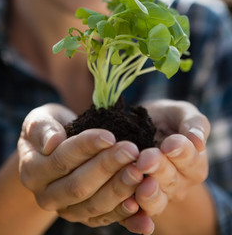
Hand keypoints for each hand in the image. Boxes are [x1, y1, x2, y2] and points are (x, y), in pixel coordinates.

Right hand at [18, 104, 142, 227]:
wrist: (55, 149)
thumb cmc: (51, 129)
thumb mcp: (40, 120)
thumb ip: (41, 128)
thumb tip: (52, 142)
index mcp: (33, 171)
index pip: (62, 160)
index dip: (86, 147)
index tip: (110, 136)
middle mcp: (47, 196)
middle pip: (79, 185)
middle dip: (107, 167)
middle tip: (131, 151)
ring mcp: (68, 210)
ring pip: (94, 206)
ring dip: (119, 190)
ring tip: (140, 172)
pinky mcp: (87, 218)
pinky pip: (107, 220)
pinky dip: (127, 219)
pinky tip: (144, 214)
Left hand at [120, 100, 209, 233]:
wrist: (142, 127)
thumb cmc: (167, 119)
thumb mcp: (182, 113)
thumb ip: (193, 124)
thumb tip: (198, 141)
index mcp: (194, 163)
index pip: (190, 160)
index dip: (180, 153)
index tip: (169, 144)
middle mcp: (179, 183)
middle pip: (171, 180)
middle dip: (158, 169)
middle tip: (145, 159)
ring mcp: (159, 195)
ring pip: (156, 200)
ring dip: (147, 194)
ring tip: (139, 183)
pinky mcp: (138, 201)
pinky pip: (136, 212)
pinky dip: (132, 211)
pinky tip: (127, 203)